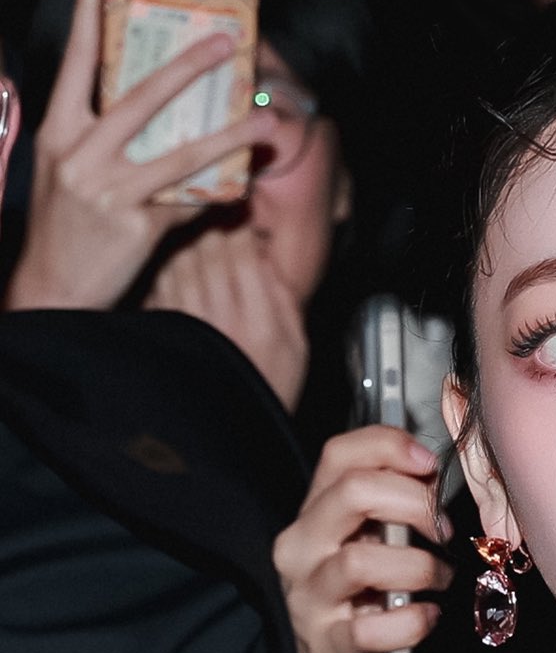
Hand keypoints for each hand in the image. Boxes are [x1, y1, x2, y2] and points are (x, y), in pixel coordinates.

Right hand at [4, 0, 280, 311]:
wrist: (53, 291)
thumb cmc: (64, 226)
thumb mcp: (66, 170)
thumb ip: (98, 135)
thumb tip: (152, 104)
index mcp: (59, 131)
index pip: (76, 60)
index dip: (88, 12)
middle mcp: (81, 154)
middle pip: (140, 97)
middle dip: (186, 67)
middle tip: (224, 43)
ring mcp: (109, 192)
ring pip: (180, 155)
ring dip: (227, 137)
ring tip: (262, 124)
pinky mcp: (136, 228)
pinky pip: (187, 203)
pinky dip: (214, 195)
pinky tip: (239, 185)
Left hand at [145, 220, 309, 410]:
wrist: (235, 432)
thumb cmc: (268, 388)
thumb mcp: (297, 345)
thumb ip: (283, 298)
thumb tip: (266, 256)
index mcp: (261, 321)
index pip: (244, 252)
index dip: (241, 227)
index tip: (243, 220)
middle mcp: (224, 319)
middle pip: (209, 249)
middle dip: (213, 227)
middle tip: (218, 220)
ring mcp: (191, 324)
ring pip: (181, 260)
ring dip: (188, 244)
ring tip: (198, 241)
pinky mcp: (168, 331)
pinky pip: (161, 283)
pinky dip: (168, 268)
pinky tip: (180, 270)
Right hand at [274, 425, 451, 652]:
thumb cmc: (358, 603)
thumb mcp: (370, 545)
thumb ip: (392, 509)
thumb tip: (435, 475)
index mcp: (314, 514)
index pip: (339, 454)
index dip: (389, 446)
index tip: (431, 465)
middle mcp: (301, 548)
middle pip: (352, 493)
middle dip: (414, 504)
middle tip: (443, 531)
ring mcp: (308, 597)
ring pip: (362, 561)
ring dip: (420, 567)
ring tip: (442, 579)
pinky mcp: (325, 645)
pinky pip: (370, 629)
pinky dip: (411, 622)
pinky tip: (427, 617)